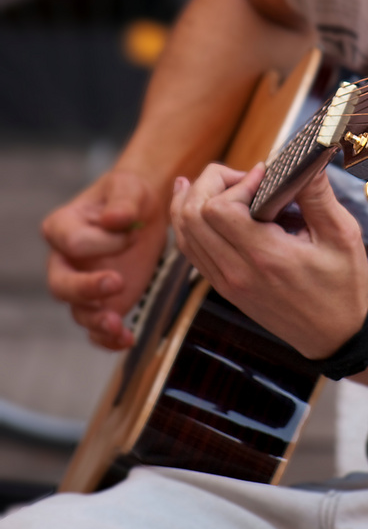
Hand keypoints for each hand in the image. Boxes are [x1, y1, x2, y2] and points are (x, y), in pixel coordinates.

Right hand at [42, 170, 168, 349]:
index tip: (133, 232)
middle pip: (61, 284)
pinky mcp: (102, 302)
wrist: (144, 212)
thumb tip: (114, 219)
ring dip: (98, 322)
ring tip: (120, 326)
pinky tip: (126, 340)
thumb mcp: (128, 188)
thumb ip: (122, 202)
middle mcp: (64, 261)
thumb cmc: (129, 195)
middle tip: (117, 283)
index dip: (104, 241)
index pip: (74, 243)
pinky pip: (96, 329)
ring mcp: (82, 285)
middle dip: (86, 288)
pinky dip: (108, 339)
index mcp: (61, 227)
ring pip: (79, 311)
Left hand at [170, 163, 367, 358]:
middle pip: (191, 214)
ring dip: (196, 198)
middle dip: (211, 183)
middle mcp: (237, 272)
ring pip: (184, 231)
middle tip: (245, 179)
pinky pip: (190, 249)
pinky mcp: (224, 287)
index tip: (264, 176)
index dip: (235, 182)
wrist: (335, 335)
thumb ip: (318, 195)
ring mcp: (226, 282)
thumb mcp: (343, 236)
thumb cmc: (342, 286)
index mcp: (265, 257)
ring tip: (222, 183)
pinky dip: (189, 221)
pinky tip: (198, 201)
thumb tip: (304, 159)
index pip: (218, 209)